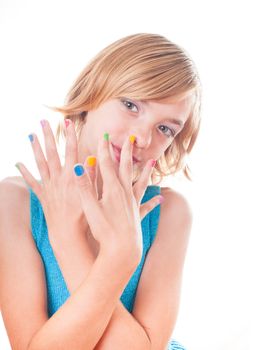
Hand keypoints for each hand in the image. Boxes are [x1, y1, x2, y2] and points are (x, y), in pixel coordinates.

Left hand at [16, 119, 89, 244]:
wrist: (68, 233)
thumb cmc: (84, 216)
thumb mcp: (92, 195)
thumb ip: (91, 176)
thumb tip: (92, 158)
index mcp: (72, 176)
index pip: (71, 151)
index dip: (70, 135)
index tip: (69, 122)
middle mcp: (58, 178)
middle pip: (52, 153)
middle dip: (48, 136)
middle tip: (43, 122)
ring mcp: (48, 186)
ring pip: (40, 163)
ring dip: (35, 148)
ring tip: (31, 135)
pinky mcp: (42, 195)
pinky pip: (31, 182)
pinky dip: (24, 172)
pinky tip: (17, 163)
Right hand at [73, 133, 162, 263]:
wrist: (122, 250)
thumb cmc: (104, 230)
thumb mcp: (90, 207)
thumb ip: (84, 187)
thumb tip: (77, 166)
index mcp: (112, 189)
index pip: (107, 164)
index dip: (104, 149)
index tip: (105, 136)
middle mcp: (125, 192)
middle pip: (126, 167)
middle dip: (127, 152)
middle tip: (131, 138)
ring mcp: (133, 203)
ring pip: (140, 182)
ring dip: (145, 171)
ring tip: (152, 161)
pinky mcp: (137, 213)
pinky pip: (147, 203)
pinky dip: (153, 199)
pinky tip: (161, 198)